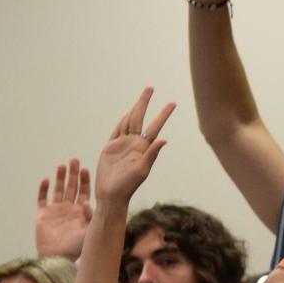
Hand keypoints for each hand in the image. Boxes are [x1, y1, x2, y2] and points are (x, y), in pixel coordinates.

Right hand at [34, 159, 93, 258]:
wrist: (56, 258)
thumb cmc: (75, 249)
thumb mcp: (88, 232)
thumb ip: (91, 218)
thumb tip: (88, 203)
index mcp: (80, 212)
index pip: (84, 192)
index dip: (84, 180)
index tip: (85, 169)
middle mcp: (68, 209)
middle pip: (71, 187)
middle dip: (73, 174)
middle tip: (74, 160)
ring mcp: (55, 211)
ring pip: (58, 190)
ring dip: (60, 178)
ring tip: (62, 165)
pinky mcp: (42, 215)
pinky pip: (42, 199)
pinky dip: (43, 189)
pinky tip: (45, 180)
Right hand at [93, 88, 174, 204]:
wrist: (111, 195)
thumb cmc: (128, 186)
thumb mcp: (141, 170)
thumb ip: (152, 154)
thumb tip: (164, 139)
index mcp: (143, 148)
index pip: (155, 126)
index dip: (163, 114)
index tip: (172, 103)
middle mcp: (135, 144)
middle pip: (140, 117)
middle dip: (144, 102)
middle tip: (150, 87)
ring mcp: (123, 145)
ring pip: (129, 121)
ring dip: (135, 109)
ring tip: (142, 98)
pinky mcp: (111, 148)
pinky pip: (117, 130)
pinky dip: (122, 121)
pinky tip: (127, 114)